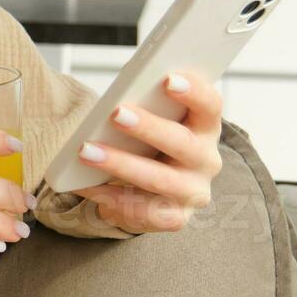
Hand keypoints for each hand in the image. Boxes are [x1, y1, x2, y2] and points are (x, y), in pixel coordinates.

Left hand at [70, 72, 223, 232]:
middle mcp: (207, 160)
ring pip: (159, 178)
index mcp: (206, 126)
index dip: (194, 91)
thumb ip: (147, 108)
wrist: (150, 188)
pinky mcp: (176, 218)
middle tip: (115, 113)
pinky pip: (145, 211)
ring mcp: (194, 192)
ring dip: (120, 163)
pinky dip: (112, 197)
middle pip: (182, 142)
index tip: (167, 79)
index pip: (210, 105)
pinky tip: (86, 185)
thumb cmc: (150, 142)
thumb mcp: (154, 121)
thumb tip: (116, 104)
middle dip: (147, 127)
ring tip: (86, 151)